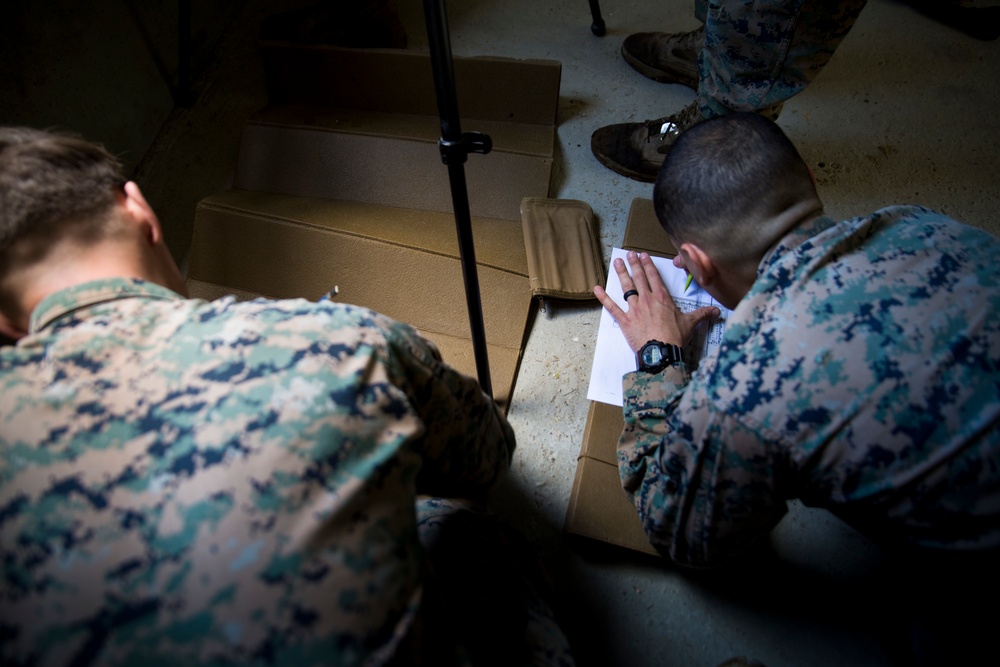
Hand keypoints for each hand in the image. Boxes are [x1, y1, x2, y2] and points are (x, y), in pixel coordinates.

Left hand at [594, 251, 720, 352]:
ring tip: (616, 263)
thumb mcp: (691, 323)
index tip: (643, 255)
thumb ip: (703, 315)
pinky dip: (603, 298)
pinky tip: (596, 289)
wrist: (661, 352)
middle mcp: (647, 299)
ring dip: (621, 274)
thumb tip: (718, 311)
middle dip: (633, 264)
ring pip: (626, 288)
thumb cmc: (675, 337)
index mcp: (662, 298)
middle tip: (628, 254)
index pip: (654, 276)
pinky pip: (612, 307)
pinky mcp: (625, 321)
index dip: (648, 264)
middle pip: (639, 278)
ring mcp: (634, 309)